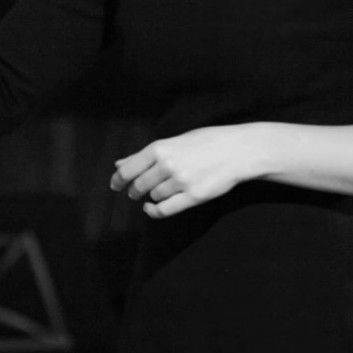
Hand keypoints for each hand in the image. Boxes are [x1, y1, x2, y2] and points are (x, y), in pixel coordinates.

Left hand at [110, 125, 260, 218]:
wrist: (238, 150)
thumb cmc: (207, 142)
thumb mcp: (174, 141)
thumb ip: (145, 154)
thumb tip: (119, 163)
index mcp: (160, 147)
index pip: (129, 168)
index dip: (118, 179)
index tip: (114, 185)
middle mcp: (167, 164)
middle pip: (139, 185)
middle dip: (134, 190)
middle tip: (134, 192)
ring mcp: (180, 181)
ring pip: (154, 196)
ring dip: (151, 196)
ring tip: (155, 192)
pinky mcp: (193, 197)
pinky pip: (165, 209)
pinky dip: (154, 211)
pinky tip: (151, 208)